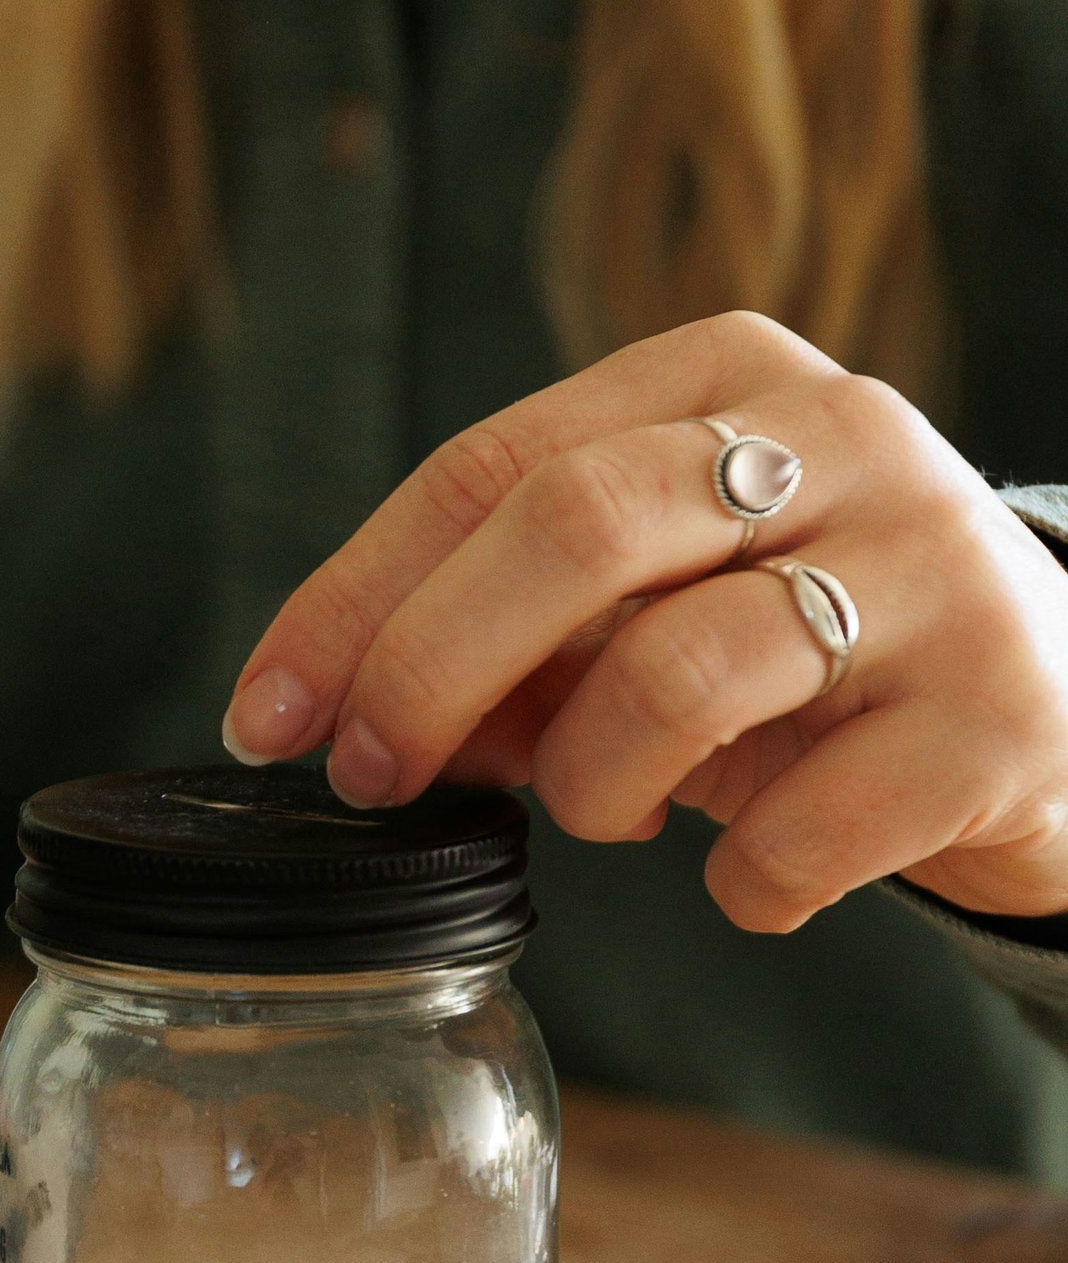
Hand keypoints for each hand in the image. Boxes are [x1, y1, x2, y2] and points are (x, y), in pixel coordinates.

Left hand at [223, 313, 1067, 932]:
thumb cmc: (821, 660)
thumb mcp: (662, 613)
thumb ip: (515, 641)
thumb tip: (342, 717)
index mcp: (730, 379)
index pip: (492, 467)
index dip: (355, 599)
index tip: (267, 714)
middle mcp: (843, 437)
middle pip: (573, 528)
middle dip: (430, 670)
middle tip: (372, 776)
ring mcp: (936, 570)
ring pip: (678, 673)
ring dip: (592, 781)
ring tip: (607, 813)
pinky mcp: (999, 717)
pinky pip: (800, 829)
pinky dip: (741, 883)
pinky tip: (752, 879)